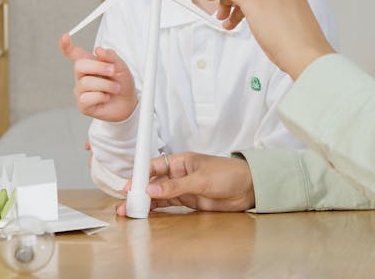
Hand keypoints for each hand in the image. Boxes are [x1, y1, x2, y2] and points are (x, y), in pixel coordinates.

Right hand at [59, 34, 137, 121]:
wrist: (128, 103)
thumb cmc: (122, 83)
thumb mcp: (121, 67)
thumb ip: (111, 57)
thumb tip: (98, 50)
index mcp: (89, 64)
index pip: (74, 53)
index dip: (66, 46)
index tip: (65, 37)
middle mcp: (81, 76)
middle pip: (79, 65)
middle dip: (98, 67)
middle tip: (112, 71)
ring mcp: (80, 90)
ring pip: (85, 83)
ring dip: (105, 85)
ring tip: (115, 88)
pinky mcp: (82, 105)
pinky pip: (86, 98)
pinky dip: (100, 97)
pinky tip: (105, 98)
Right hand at [116, 152, 254, 214]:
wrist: (249, 188)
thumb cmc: (229, 173)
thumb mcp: (201, 179)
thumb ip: (176, 186)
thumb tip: (153, 190)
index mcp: (181, 161)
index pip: (154, 166)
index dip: (140, 174)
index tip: (129, 185)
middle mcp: (179, 174)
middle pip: (153, 182)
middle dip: (138, 191)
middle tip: (125, 201)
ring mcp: (183, 188)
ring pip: (158, 195)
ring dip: (145, 202)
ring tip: (130, 210)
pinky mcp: (188, 200)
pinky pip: (168, 204)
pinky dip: (157, 208)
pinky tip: (147, 212)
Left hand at [207, 0, 334, 78]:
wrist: (307, 54)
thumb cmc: (303, 45)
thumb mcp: (291, 21)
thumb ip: (277, 13)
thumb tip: (263, 19)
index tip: (243, 11)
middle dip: (236, 1)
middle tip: (228, 17)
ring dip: (228, 2)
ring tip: (224, 20)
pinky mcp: (253, 0)